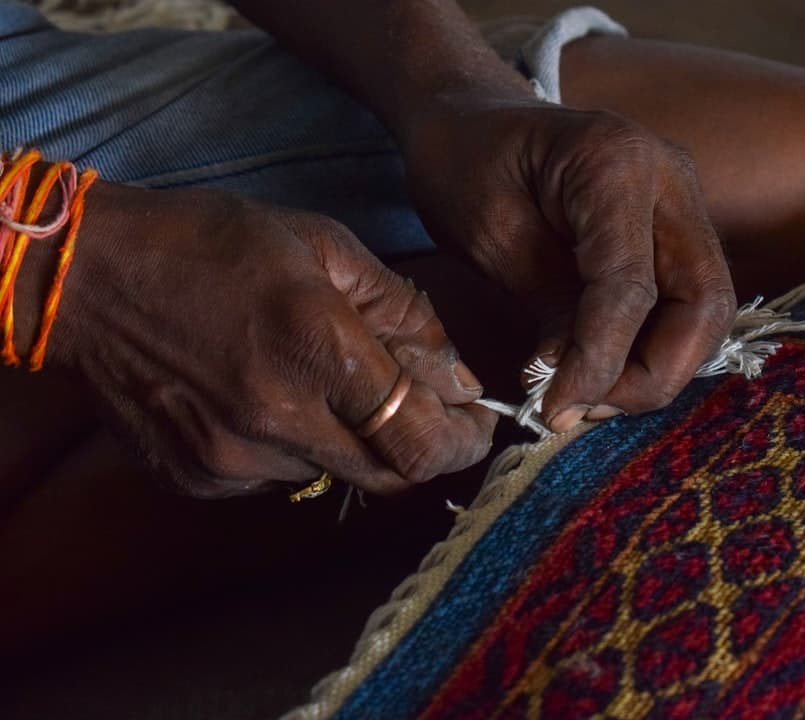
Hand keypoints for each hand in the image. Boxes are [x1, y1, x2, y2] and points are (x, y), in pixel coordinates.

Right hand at [45, 184, 494, 497]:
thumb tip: (457, 376)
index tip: (478, 427)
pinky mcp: (200, 479)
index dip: (463, 441)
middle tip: (430, 416)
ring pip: (337, 476)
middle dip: (423, 450)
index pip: (419, 435)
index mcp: (316, 348)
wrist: (89, 279)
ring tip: (327, 386)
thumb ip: (402, 313)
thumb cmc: (214, 245)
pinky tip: (273, 400)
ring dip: (356, 443)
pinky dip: (300, 449)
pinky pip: (281, 479)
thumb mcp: (323, 247)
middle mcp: (278, 417)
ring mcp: (234, 458)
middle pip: (390, 475)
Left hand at [401, 94, 736, 430]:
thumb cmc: (466, 165)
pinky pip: (685, 304)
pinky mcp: (675, 231)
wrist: (472, 121)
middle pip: (703, 303)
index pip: (631, 285)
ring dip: (657, 368)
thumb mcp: (491, 237)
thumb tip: (574, 392)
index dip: (599, 361)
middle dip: (652, 374)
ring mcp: (681, 204)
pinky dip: (652, 347)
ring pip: (706, 311)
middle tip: (584, 408)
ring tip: (587, 395)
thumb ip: (547, 309)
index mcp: (616, 164)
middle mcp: (670, 180)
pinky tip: (602, 370)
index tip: (555, 410)